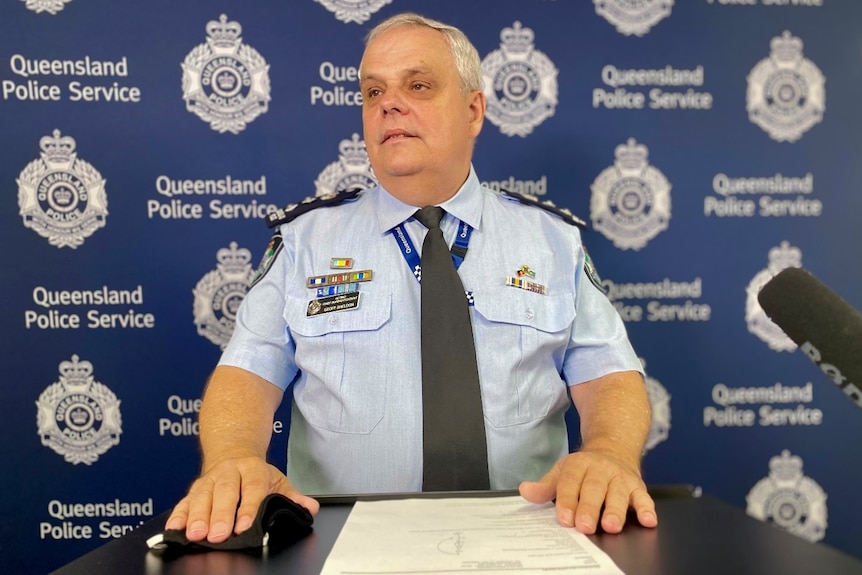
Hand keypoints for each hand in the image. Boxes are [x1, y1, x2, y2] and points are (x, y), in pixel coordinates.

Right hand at [165, 456, 319, 543]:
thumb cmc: (255, 473)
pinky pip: (184, 501)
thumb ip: (292, 496)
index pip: (252, 488)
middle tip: (219, 535)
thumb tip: (310, 508)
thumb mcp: (276, 480)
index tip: (245, 525)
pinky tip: (175, 528)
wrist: (232, 450)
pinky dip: (178, 515)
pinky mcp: (194, 489)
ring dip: (197, 516)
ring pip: (201, 496)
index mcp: (252, 468)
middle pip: (224, 492)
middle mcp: (228, 472)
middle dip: (221, 515)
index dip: (248, 507)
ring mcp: (209, 479)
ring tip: (196, 534)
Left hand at [518, 449, 656, 533]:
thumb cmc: (584, 468)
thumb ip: (545, 486)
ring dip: (615, 510)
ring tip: (611, 525)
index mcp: (578, 465)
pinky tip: (648, 520)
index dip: (567, 501)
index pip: (570, 482)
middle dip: (589, 508)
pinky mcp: (638, 486)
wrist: (614, 449)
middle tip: (584, 526)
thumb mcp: (562, 471)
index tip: (564, 518)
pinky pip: (644, 497)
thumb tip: (525, 491)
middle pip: (594, 489)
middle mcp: (600, 470)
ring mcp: (620, 477)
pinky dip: (647, 508)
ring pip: (618, 494)